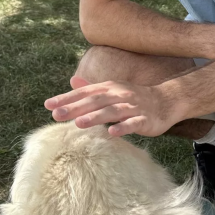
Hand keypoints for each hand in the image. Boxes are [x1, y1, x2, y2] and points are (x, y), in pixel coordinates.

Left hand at [44, 76, 177, 136]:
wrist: (166, 100)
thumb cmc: (135, 97)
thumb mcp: (113, 89)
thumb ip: (92, 88)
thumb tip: (72, 80)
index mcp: (109, 88)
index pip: (85, 93)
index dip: (67, 98)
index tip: (48, 105)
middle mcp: (119, 95)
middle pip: (95, 102)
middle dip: (76, 108)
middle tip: (56, 115)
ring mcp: (133, 107)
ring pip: (112, 112)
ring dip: (95, 117)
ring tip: (78, 124)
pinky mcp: (145, 119)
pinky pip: (133, 124)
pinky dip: (123, 127)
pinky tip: (112, 133)